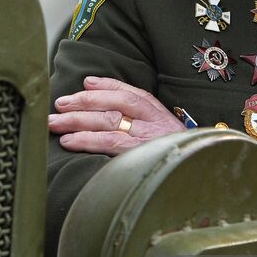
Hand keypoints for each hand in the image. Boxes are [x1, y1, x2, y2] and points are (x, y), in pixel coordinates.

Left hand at [48, 75, 184, 154]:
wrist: (201, 173)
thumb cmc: (177, 157)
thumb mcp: (166, 134)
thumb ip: (144, 121)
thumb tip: (112, 110)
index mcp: (159, 114)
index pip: (131, 92)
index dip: (108, 85)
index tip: (86, 82)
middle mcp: (153, 122)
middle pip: (114, 104)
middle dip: (83, 102)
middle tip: (59, 104)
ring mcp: (147, 138)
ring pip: (107, 121)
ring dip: (77, 120)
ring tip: (55, 123)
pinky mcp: (139, 155)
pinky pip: (109, 143)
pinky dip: (87, 140)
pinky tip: (69, 141)